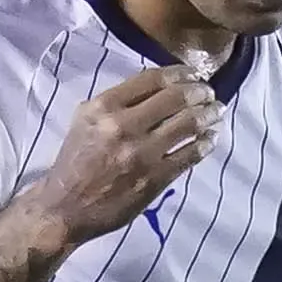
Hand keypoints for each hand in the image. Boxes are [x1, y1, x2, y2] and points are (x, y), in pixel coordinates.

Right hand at [37, 67, 224, 241]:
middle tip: (210, 93)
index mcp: (104, 107)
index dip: (180, 73)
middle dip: (200, 92)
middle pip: (175, 98)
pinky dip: (205, 144)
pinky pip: (189, 155)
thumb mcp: (86, 121)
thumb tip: (158, 88)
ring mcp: (141, 154)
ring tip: (216, 112)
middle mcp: (123, 126)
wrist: (65, 208)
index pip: (152, 79)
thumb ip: (118, 102)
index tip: (194, 74)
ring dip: (208, 115)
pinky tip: (210, 139)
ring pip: (187, 124)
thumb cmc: (75, 161)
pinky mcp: (154, 179)